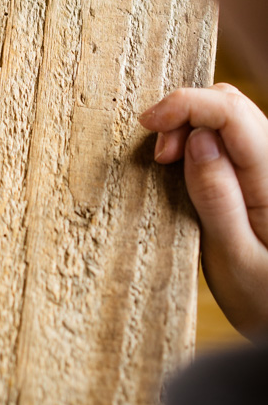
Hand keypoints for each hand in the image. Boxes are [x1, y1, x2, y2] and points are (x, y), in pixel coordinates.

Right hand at [140, 83, 267, 336]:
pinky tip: (184, 165)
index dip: (185, 104)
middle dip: (185, 112)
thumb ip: (218, 198)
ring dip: (191, 124)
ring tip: (168, 161)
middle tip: (159, 155)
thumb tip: (199, 141)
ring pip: (230, 115)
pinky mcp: (261, 175)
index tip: (147, 123)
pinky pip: (230, 136)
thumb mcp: (234, 259)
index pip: (231, 112)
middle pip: (230, 103)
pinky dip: (200, 137)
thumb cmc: (263, 301)